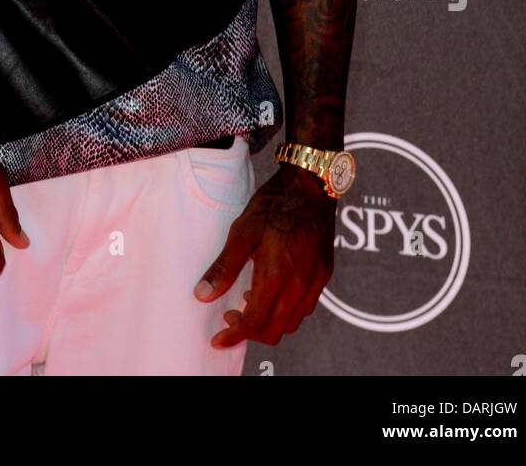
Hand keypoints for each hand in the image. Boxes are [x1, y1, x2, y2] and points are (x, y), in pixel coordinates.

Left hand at [193, 162, 336, 346]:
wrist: (311, 186)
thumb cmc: (275, 205)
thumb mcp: (242, 231)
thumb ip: (224, 267)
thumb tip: (203, 294)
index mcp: (275, 277)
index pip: (254, 323)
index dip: (234, 335)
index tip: (219, 339)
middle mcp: (298, 287)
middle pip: (273, 330)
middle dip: (250, 331)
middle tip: (231, 315)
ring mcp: (314, 283)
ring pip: (291, 323)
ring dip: (269, 323)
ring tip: (249, 302)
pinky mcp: (323, 276)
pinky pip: (305, 308)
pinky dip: (287, 312)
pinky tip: (274, 292)